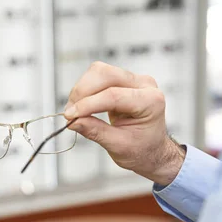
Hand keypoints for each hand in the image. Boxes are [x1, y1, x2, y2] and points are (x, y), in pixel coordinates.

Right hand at [63, 61, 185, 185]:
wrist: (152, 149)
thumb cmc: (142, 150)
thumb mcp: (118, 146)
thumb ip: (95, 131)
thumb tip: (72, 121)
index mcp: (151, 101)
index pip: (114, 95)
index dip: (87, 104)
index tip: (69, 115)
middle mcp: (144, 85)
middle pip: (106, 74)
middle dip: (82, 91)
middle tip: (69, 112)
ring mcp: (134, 80)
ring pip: (100, 72)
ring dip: (81, 89)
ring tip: (74, 110)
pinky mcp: (123, 80)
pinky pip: (99, 76)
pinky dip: (85, 89)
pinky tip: (81, 106)